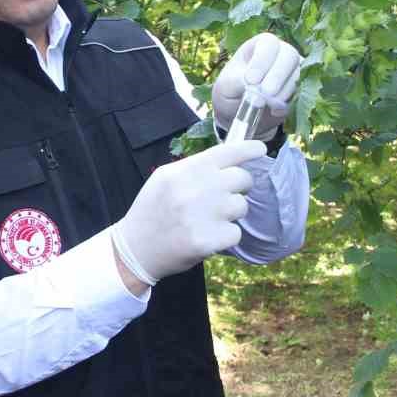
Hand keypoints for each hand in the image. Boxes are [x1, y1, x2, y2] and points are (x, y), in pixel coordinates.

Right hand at [111, 139, 265, 286]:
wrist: (136, 247)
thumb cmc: (153, 210)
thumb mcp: (166, 178)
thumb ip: (196, 168)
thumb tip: (231, 159)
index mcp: (187, 169)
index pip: (228, 152)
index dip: (250, 149)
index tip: (261, 149)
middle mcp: (197, 188)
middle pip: (242, 178)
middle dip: (239, 187)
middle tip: (225, 196)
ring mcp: (203, 215)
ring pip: (241, 206)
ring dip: (231, 213)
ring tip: (211, 219)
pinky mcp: (207, 240)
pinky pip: (236, 233)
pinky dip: (226, 237)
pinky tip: (208, 236)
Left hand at [211, 34, 301, 140]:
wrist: (240, 111)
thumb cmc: (230, 90)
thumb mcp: (226, 86)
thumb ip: (237, 82)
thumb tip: (254, 87)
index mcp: (260, 45)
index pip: (268, 44)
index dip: (261, 61)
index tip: (250, 80)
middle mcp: (281, 53)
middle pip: (290, 55)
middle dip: (277, 75)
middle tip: (266, 93)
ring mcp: (294, 70)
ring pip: (298, 75)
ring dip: (284, 91)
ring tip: (267, 105)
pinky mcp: (299, 89)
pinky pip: (302, 93)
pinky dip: (290, 103)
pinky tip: (275, 112)